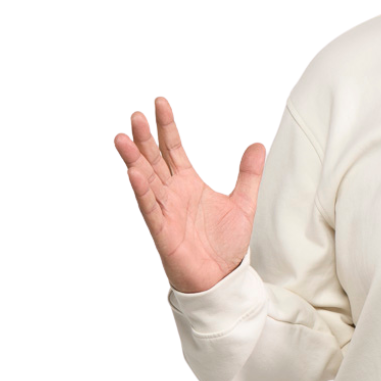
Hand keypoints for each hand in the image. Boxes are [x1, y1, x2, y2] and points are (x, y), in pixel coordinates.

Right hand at [112, 96, 266, 292]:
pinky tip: (133, 173)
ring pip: (146, 179)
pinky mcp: (161, 231)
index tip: (159, 101)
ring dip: (134, 159)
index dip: (167, 126)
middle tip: (135, 114)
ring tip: (122, 137)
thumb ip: (248, 174)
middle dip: (145, 137)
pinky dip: (142, 191)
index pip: (174, 148)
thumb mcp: (244, 203)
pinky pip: (149, 208)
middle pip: (155, 158)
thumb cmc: (225, 243)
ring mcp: (165, 210)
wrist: (222, 279)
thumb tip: (257, 144)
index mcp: (189, 183)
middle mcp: (173, 192)